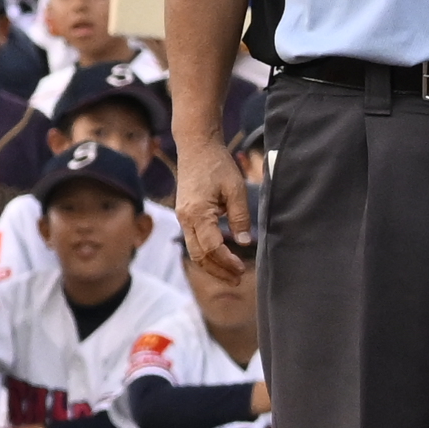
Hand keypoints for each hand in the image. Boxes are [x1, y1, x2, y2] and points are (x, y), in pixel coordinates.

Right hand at [175, 146, 253, 280]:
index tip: (242, 268)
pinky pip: (193, 240)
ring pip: (194, 250)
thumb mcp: (235, 189)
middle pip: (198, 255)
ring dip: (211, 265)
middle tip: (237, 279)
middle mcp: (185, 218)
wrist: (196, 147)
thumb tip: (246, 241)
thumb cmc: (217, 165)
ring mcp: (182, 217)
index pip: (212, 247)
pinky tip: (220, 256)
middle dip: (217, 270)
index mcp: (197, 213)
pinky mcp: (185, 214)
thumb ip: (240, 217)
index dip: (227, 261)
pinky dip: (206, 253)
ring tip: (229, 273)